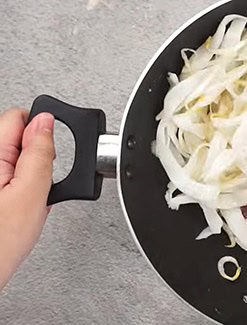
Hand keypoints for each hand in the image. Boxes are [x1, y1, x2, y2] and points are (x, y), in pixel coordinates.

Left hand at [0, 109, 54, 289]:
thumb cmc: (0, 242)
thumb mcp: (32, 194)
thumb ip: (40, 153)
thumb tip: (46, 119)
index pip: (19, 116)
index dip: (41, 133)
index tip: (47, 157)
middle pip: (19, 138)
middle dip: (38, 159)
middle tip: (37, 187)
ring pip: (17, 159)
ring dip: (31, 177)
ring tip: (29, 201)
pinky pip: (11, 178)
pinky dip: (22, 190)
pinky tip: (21, 208)